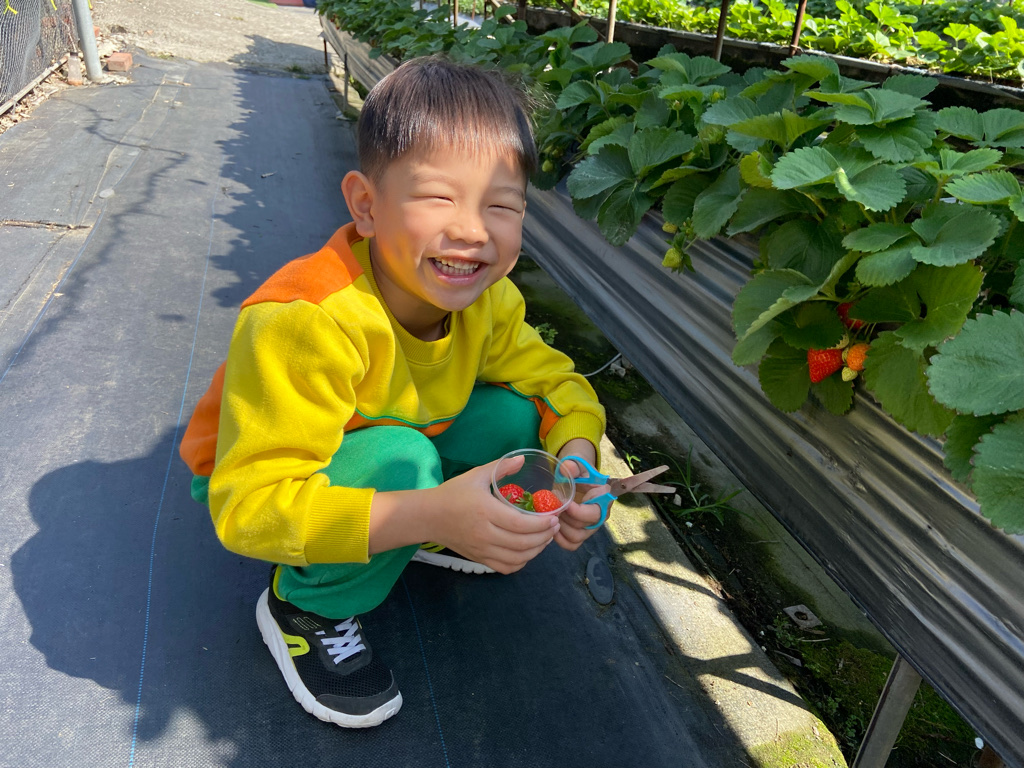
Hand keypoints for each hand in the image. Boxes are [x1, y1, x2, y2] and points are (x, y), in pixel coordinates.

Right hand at [425, 454, 560, 573]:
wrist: (428, 516)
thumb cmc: (452, 493)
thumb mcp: (476, 475)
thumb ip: (501, 467)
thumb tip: (522, 459)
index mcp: (486, 511)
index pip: (521, 524)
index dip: (542, 524)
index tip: (554, 518)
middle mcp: (485, 534)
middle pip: (523, 543)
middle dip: (544, 536)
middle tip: (554, 527)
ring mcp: (481, 549)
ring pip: (517, 558)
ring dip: (536, 550)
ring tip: (545, 538)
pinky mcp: (479, 559)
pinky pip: (506, 567)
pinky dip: (521, 562)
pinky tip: (527, 551)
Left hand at [554, 439, 606, 551]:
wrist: (577, 478)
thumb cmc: (578, 471)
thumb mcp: (576, 464)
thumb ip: (572, 465)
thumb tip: (568, 468)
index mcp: (604, 499)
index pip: (594, 514)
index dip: (577, 512)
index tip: (563, 503)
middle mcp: (600, 516)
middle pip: (583, 528)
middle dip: (565, 518)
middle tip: (554, 507)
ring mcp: (590, 527)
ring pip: (576, 538)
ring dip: (560, 528)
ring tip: (552, 515)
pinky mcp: (580, 534)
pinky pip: (571, 545)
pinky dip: (559, 539)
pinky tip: (551, 527)